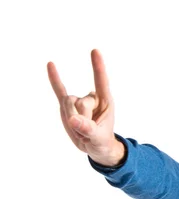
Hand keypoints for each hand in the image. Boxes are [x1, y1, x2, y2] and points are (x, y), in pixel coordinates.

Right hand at [47, 49, 123, 165]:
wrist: (94, 146)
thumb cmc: (101, 141)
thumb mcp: (99, 138)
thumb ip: (89, 129)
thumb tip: (74, 120)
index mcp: (106, 101)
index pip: (101, 81)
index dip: (98, 67)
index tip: (95, 51)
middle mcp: (92, 97)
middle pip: (79, 102)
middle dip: (80, 120)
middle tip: (87, 132)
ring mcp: (79, 100)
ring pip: (68, 104)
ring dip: (71, 121)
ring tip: (80, 130)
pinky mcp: (67, 105)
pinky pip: (59, 90)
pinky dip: (55, 78)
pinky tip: (51, 64)